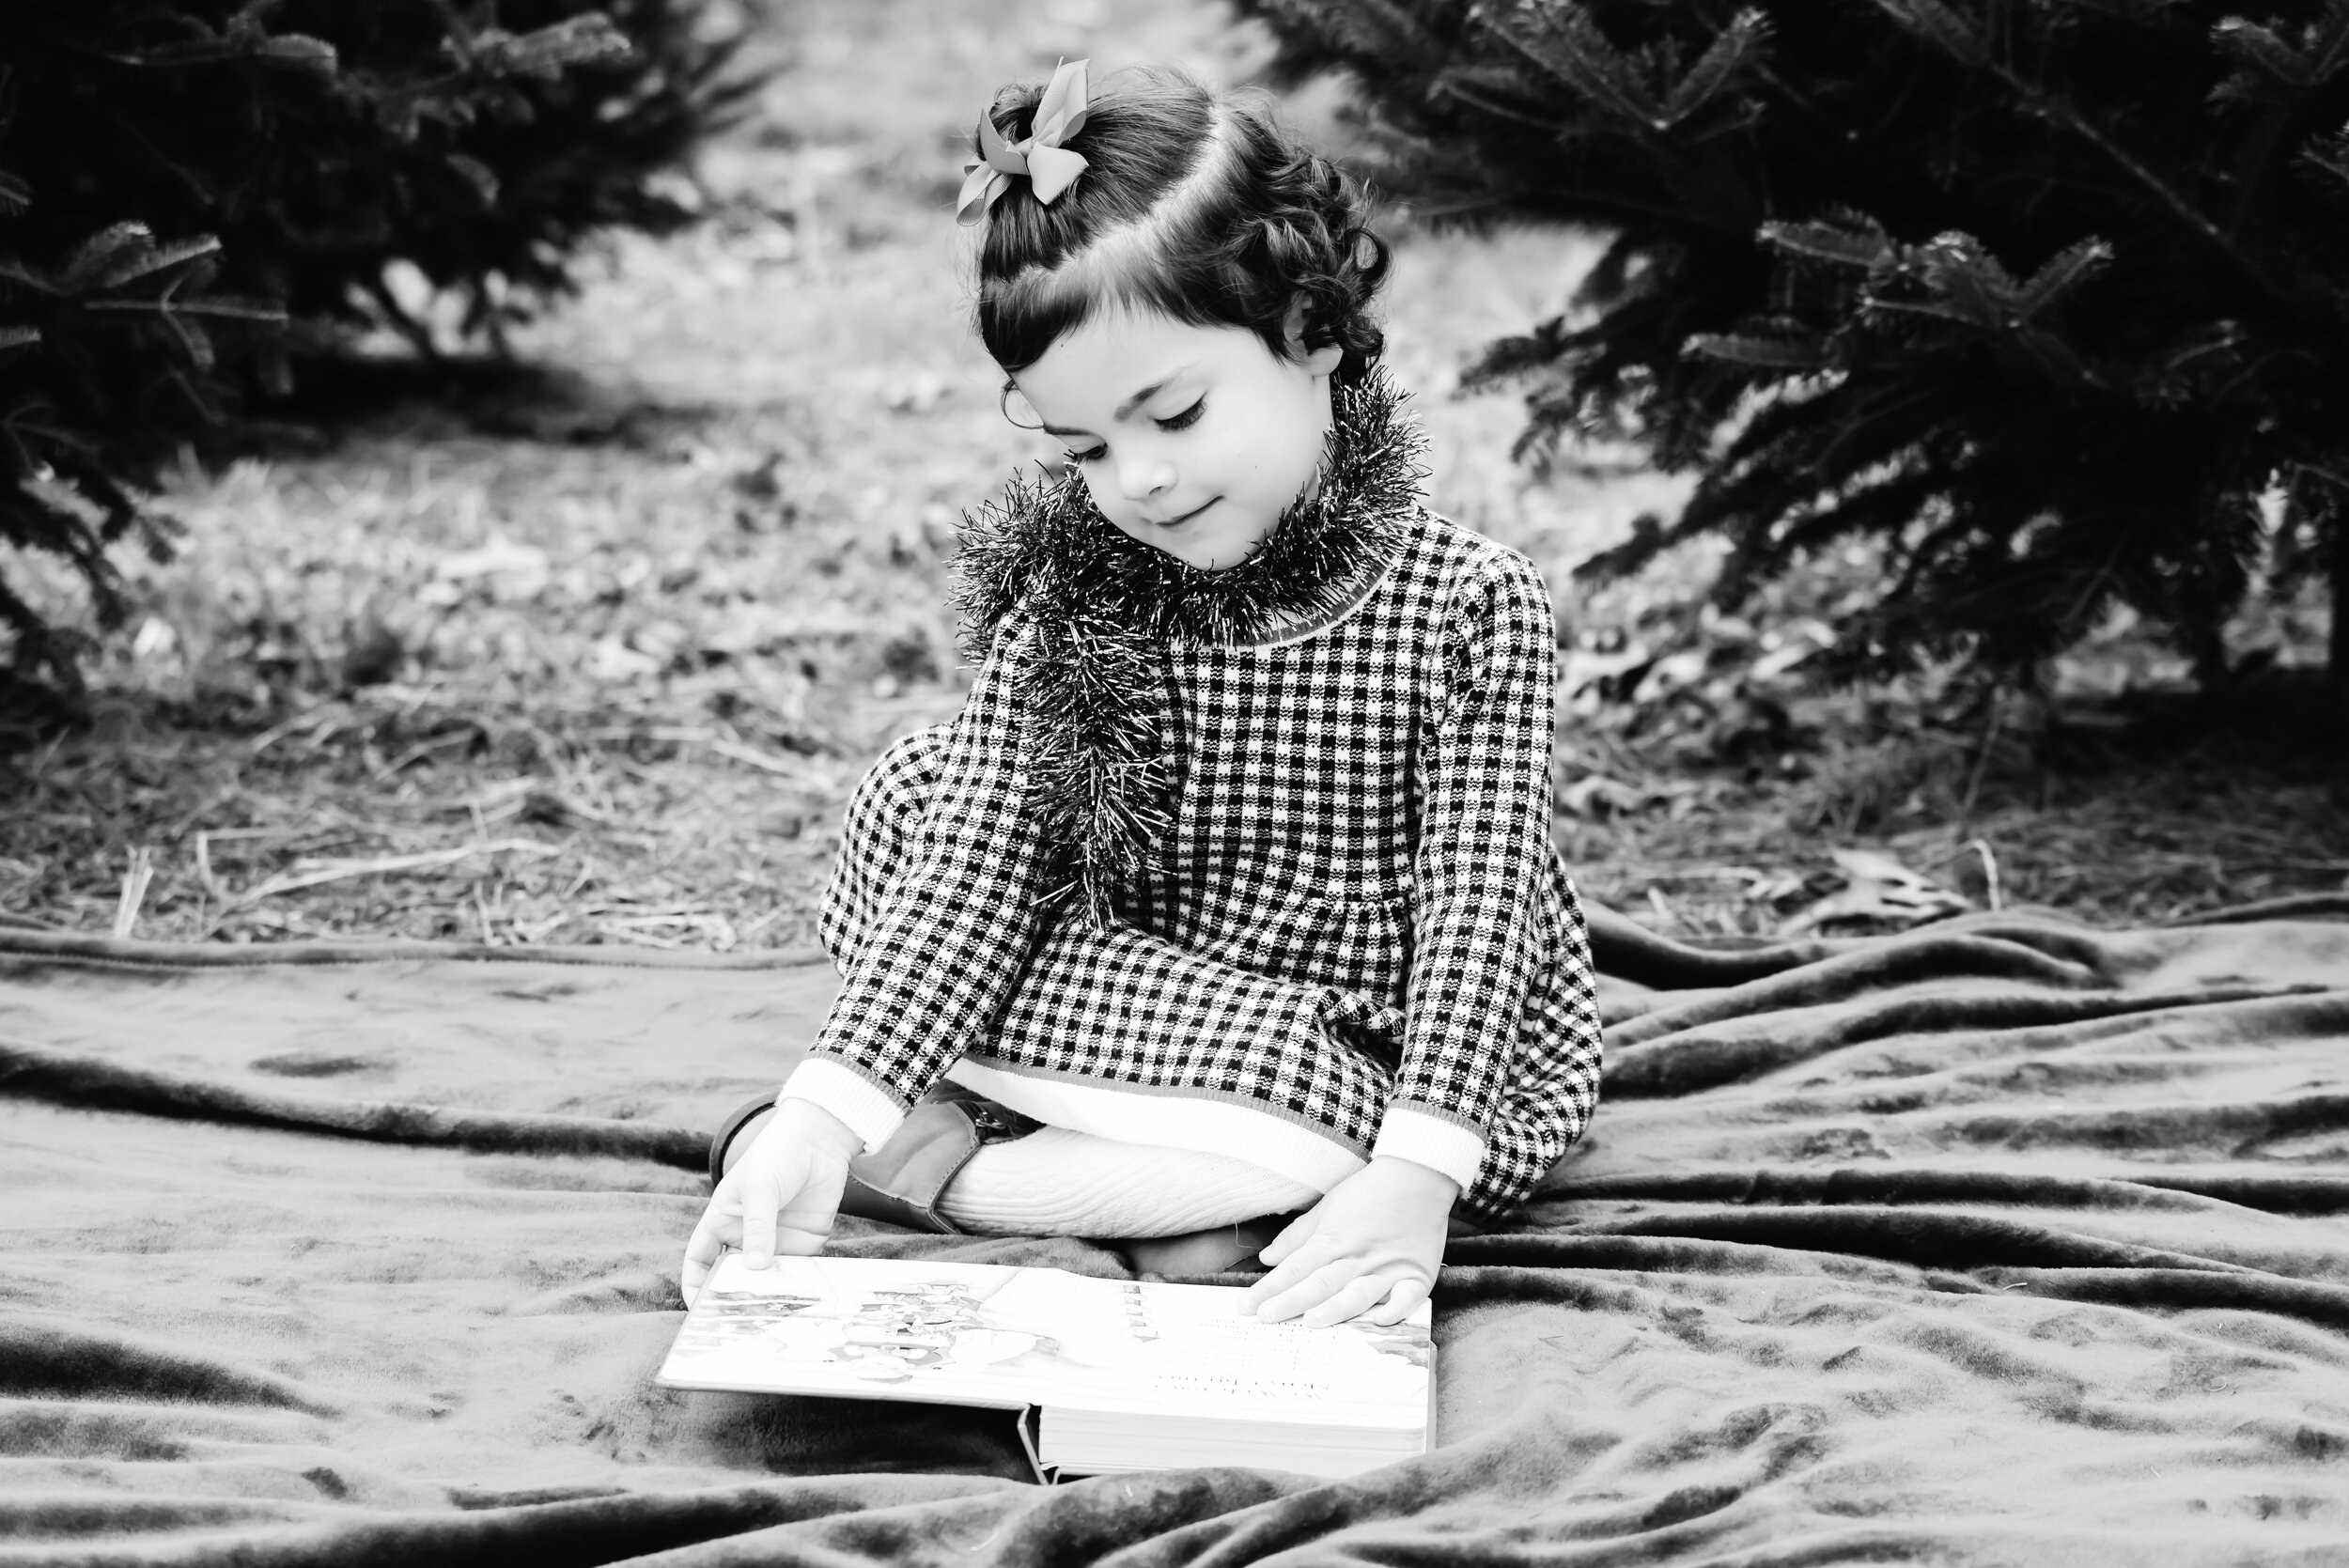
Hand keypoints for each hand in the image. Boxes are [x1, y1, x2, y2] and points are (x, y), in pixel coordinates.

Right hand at [679, 1097, 861, 1306]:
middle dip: (733, 1297)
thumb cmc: (778, 1153)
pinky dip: (798, 1285)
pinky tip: (800, 1297)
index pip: (700, 1258)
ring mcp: (775, 1241)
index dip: (694, 1282)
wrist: (821, 1139)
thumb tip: (754, 1268)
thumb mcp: (760, 1188)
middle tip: (739, 1320)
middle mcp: (747, 1235)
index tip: (697, 1306)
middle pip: (733, 1276)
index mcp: (723, 1220)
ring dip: (768, 1295)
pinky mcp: (804, 1243)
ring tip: (770, 1315)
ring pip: (766, 1279)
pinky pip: (798, 1271)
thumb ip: (758, 1228)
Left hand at [1241, 1156, 1457, 1327]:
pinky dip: (1395, 1310)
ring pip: (1357, 1293)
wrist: (1417, 1175)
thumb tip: (1267, 1258)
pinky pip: (1407, 1297)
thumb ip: (1297, 1236)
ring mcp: (1388, 1267)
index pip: (1294, 1269)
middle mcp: (1357, 1257)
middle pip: (1319, 1283)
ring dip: (1335, 1308)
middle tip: (1264, 1319)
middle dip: (1290, 1302)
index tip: (1246, 1306)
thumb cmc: (1368, 1193)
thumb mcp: (1326, 1207)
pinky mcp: (1417, 1275)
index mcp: (1332, 1240)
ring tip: (1312, 1323)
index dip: (1269, 1288)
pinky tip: (1379, 1321)